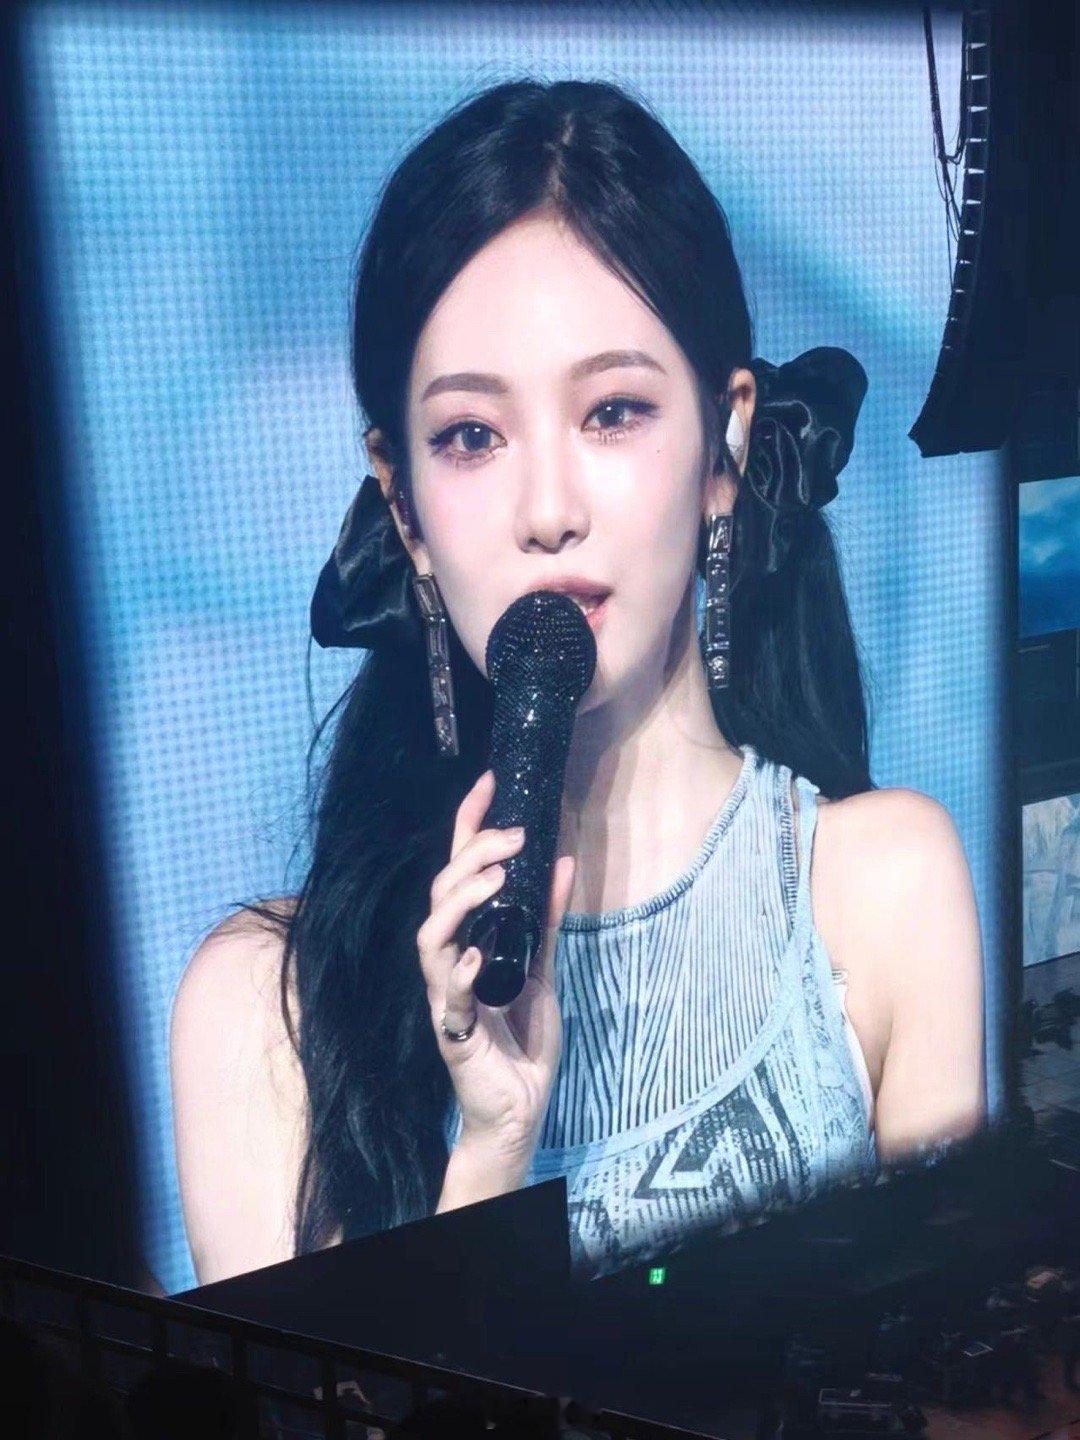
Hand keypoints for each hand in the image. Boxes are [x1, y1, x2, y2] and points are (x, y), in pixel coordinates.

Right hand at [417, 768, 575, 1176]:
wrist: (519, 1109)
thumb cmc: (522, 1040)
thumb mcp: (542, 968)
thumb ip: (546, 920)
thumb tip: (562, 861)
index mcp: (469, 938)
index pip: (458, 871)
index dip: (468, 826)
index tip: (489, 782)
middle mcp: (449, 959)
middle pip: (441, 894)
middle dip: (471, 857)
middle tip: (513, 837)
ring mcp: (444, 994)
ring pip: (431, 936)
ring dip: (461, 901)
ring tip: (494, 878)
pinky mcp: (452, 1031)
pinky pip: (447, 996)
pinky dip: (460, 972)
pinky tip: (479, 953)